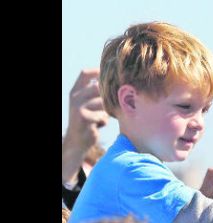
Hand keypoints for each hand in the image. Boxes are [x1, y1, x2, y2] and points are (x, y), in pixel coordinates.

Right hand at [62, 69, 108, 183]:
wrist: (77, 141)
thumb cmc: (89, 120)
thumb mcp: (89, 104)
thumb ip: (96, 93)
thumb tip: (117, 81)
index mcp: (75, 91)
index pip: (85, 73)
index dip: (98, 71)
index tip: (112, 75)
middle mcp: (75, 97)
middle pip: (97, 88)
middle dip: (109, 95)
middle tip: (117, 100)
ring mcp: (78, 108)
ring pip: (103, 103)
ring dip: (107, 111)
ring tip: (103, 116)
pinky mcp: (84, 119)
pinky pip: (103, 116)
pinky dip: (104, 121)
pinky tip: (98, 125)